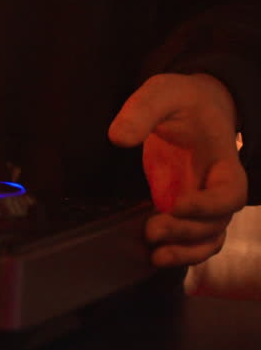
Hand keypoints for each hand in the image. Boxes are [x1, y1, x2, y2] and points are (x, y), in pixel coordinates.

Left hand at [108, 73, 247, 266]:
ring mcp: (203, 200)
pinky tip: (155, 256)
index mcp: (223, 161)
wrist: (193, 106)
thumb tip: (118, 137)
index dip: (209, 205)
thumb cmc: (183, 100)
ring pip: (208, 238)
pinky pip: (193, 239)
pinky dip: (181, 252)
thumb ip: (143, 111)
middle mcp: (217, 186)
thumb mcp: (163, 93)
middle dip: (186, 231)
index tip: (177, 204)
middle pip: (217, 222)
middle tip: (152, 228)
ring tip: (156, 255)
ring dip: (186, 251)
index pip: (231, 192)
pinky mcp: (184, 208)